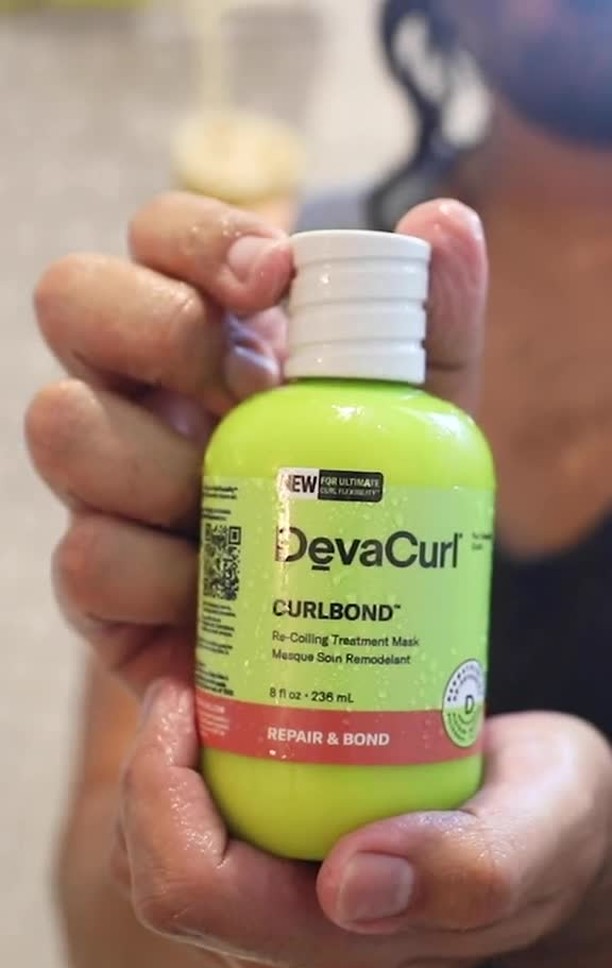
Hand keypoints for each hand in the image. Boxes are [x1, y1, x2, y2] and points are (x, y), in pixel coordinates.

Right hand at [27, 193, 484, 695]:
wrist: (346, 645)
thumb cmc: (370, 513)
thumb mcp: (419, 424)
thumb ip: (436, 327)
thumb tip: (446, 223)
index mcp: (209, 337)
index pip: (159, 236)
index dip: (199, 237)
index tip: (273, 283)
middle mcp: (139, 395)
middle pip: (73, 298)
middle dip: (165, 331)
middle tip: (253, 395)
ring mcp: (106, 485)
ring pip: (62, 424)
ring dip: (159, 468)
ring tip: (235, 520)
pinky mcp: (97, 585)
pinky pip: (85, 561)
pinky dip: (158, 587)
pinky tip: (209, 608)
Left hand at [115, 681, 611, 967]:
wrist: (562, 832)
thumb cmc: (556, 821)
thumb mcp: (545, 822)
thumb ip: (471, 865)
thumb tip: (349, 886)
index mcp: (347, 946)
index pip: (192, 891)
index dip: (158, 791)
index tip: (186, 695)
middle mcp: (297, 948)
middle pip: (156, 876)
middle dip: (146, 774)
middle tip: (190, 683)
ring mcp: (284, 921)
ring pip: (159, 861)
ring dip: (158, 776)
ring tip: (205, 696)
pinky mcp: (281, 885)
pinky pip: (193, 840)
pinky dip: (185, 780)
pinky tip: (227, 721)